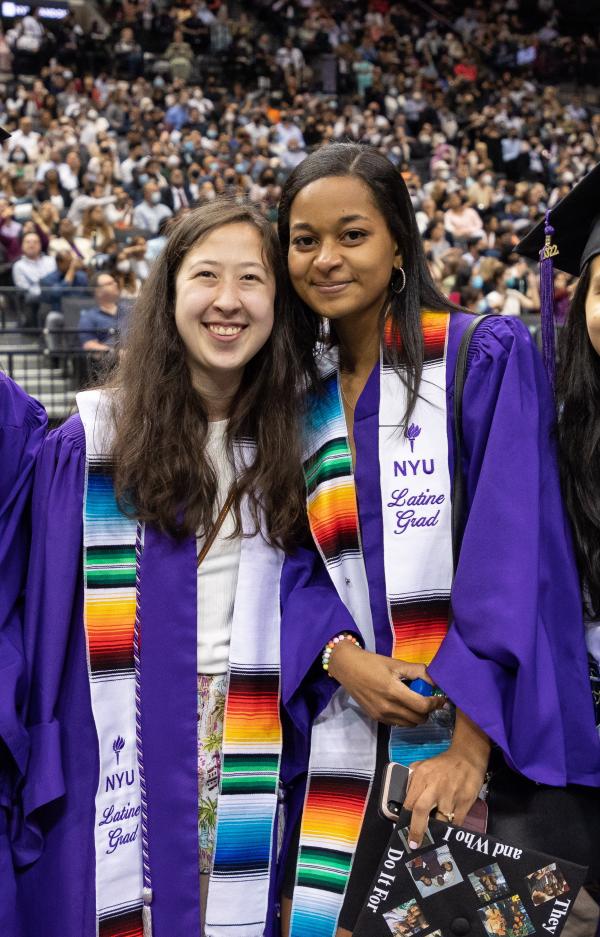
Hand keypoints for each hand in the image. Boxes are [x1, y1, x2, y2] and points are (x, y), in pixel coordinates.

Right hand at [328, 642, 444, 725]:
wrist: (348, 668)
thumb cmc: (373, 663)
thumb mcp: (396, 663)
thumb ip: (418, 672)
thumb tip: (436, 682)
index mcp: (393, 691)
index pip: (422, 706)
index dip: (435, 703)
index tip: (441, 698)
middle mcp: (387, 707)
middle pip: (419, 719)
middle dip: (428, 710)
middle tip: (427, 698)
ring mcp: (381, 715)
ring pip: (410, 724)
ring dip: (417, 716)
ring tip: (415, 702)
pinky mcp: (376, 718)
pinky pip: (398, 724)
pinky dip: (406, 718)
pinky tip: (402, 705)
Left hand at [403, 709, 489, 846]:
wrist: (467, 757)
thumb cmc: (442, 764)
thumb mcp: (422, 766)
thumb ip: (412, 781)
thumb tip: (405, 802)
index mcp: (422, 777)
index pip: (410, 802)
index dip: (406, 819)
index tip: (404, 831)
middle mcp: (434, 786)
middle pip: (421, 810)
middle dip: (416, 830)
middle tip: (415, 844)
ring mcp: (451, 795)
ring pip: (440, 820)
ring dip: (436, 832)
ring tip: (432, 840)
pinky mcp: (465, 802)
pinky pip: (456, 822)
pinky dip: (450, 830)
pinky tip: (446, 834)